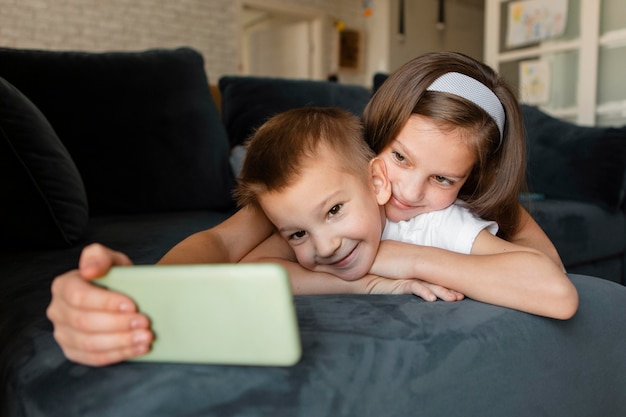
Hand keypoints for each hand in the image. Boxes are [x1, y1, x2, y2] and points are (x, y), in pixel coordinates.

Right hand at [46, 243, 153, 365]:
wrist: (121, 295)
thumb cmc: (115, 276)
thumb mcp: (111, 260)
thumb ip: (99, 256)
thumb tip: (89, 270)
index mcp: (64, 286)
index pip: (80, 297)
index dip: (106, 303)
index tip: (132, 305)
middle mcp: (58, 311)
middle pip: (85, 323)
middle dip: (118, 324)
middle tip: (145, 323)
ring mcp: (63, 334)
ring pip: (90, 344)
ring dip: (121, 342)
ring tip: (146, 337)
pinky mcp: (74, 351)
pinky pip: (94, 358)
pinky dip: (119, 354)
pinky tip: (139, 348)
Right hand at [363, 274, 463, 301]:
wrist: (358, 277)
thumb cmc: (374, 281)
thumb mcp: (393, 285)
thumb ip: (404, 287)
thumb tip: (418, 294)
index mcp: (412, 274)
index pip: (433, 279)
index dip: (446, 285)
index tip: (459, 293)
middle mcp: (411, 274)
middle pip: (435, 280)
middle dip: (450, 289)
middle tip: (462, 297)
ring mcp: (405, 277)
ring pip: (429, 284)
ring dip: (442, 292)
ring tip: (454, 299)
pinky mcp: (397, 282)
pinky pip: (413, 287)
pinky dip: (424, 292)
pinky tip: (432, 299)